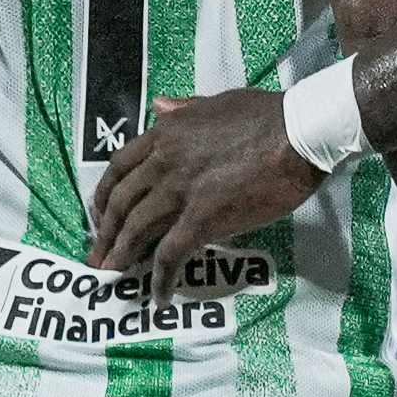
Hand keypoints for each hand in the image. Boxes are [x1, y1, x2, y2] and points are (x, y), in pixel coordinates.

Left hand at [90, 90, 324, 278]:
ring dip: (121, 256)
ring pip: (137, 229)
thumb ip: (183, 108)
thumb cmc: (266, 115)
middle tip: (98, 254)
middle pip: (121, 202)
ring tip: (114, 275)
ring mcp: (181, 190)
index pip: (120, 166)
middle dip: (105, 232)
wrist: (298, 132)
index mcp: (167, 133)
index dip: (104, 194)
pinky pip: (171, 254)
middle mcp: (165, 161)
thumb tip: (159, 106)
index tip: (99, 213)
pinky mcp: (203, 217)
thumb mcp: (215, 101)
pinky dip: (160, 278)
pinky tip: (159, 295)